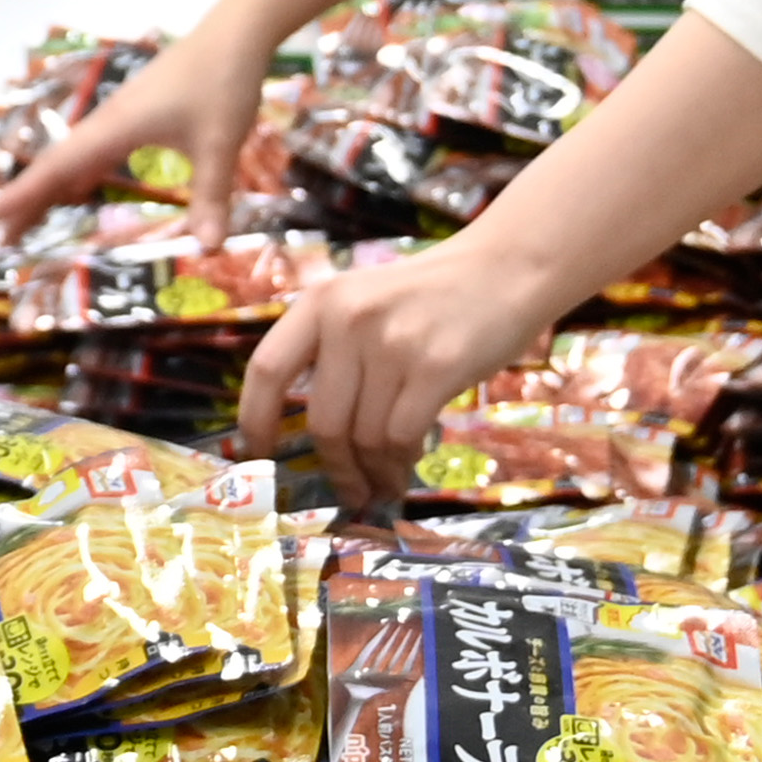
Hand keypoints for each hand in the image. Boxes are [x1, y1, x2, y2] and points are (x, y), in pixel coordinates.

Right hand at [0, 28, 271, 236]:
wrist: (235, 32)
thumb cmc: (223, 83)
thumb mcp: (220, 145)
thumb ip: (211, 197)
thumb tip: (210, 249)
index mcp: (117, 127)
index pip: (60, 167)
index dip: (26, 193)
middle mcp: (109, 121)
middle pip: (58, 166)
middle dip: (28, 201)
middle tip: (1, 238)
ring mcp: (120, 115)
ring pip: (73, 158)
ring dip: (49, 189)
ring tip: (28, 221)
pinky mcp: (136, 112)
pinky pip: (94, 150)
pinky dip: (77, 174)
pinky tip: (77, 189)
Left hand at [230, 234, 566, 507]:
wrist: (505, 269)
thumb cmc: (430, 296)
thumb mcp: (363, 301)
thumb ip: (331, 349)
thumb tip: (306, 430)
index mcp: (320, 301)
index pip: (267, 368)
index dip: (256, 420)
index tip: (260, 456)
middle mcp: (348, 319)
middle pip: (322, 420)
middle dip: (334, 467)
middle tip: (348, 492)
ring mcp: (393, 343)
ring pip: (365, 437)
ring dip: (372, 473)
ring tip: (383, 485)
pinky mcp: (437, 367)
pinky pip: (402, 438)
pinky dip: (400, 464)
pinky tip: (405, 466)